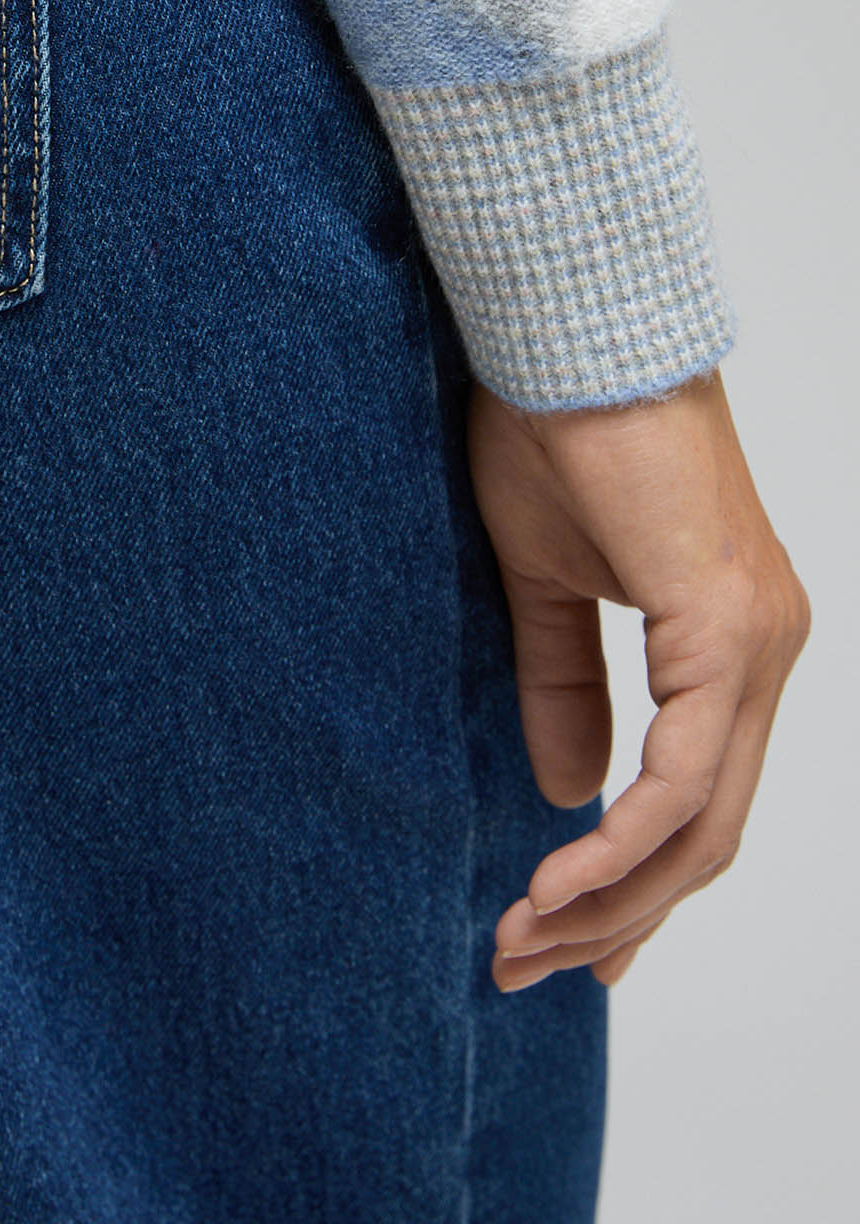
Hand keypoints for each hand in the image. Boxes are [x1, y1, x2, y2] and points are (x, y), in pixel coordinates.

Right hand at [467, 369, 808, 992]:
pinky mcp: (725, 627)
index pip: (703, 798)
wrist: (569, 333)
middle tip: (528, 963)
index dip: (636, 881)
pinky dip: (622, 841)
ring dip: (612, 896)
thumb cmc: (554, 428)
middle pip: (711, 833)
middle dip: (619, 915)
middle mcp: (770, 649)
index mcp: (734, 640)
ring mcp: (759, 641)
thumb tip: (570, 792)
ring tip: (524, 936)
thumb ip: (563, 682)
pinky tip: (562, 875)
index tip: (562, 937)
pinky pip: (684, 775)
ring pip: (704, 822)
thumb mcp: (543, 581)